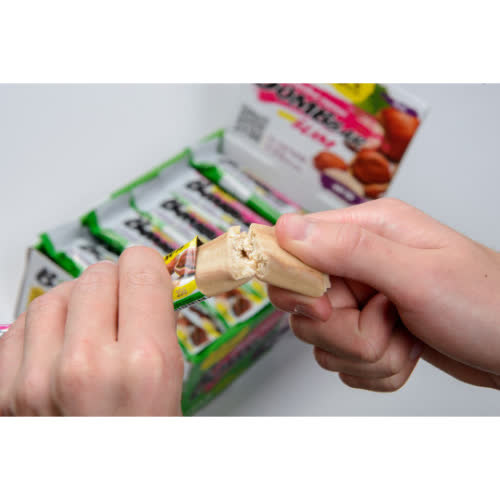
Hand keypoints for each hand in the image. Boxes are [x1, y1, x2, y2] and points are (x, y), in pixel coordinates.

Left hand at [0, 247, 183, 415]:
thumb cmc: (139, 455)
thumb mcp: (172, 393)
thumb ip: (162, 335)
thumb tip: (151, 292)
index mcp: (143, 366)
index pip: (140, 270)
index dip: (147, 267)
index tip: (148, 274)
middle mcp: (87, 369)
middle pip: (96, 276)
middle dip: (114, 284)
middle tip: (123, 305)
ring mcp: (37, 382)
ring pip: (52, 297)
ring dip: (74, 303)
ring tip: (88, 329)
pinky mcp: (5, 395)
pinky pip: (18, 330)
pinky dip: (41, 330)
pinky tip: (58, 349)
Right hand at [268, 199, 499, 391]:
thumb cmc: (487, 304)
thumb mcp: (418, 275)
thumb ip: (349, 250)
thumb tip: (286, 228)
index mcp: (367, 231)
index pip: (294, 249)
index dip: (299, 285)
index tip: (329, 307)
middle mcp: (360, 263)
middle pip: (306, 306)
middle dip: (344, 331)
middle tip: (385, 319)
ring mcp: (365, 300)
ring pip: (324, 341)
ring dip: (368, 354)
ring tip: (407, 335)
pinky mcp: (370, 332)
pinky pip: (345, 362)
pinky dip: (377, 368)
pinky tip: (407, 351)